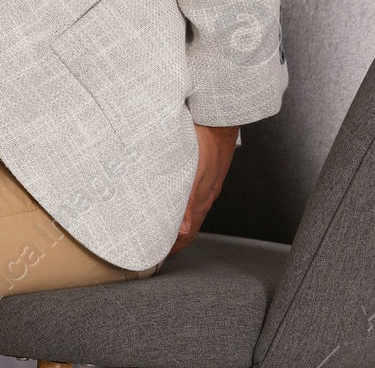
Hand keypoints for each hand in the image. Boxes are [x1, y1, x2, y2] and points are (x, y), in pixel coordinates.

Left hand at [168, 123, 237, 255]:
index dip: (175, 247)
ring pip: (191, 209)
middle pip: (189, 224)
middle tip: (155, 244)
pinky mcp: (206, 172)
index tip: (160, 257)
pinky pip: (193, 195)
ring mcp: (207, 184)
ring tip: (161, 226)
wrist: (219, 117)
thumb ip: (188, 202)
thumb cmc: (205, 140)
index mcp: (202, 199)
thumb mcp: (192, 173)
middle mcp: (206, 195)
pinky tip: (173, 197)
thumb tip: (184, 230)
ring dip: (176, 220)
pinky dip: (181, 203)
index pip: (188, 233)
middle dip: (174, 237)